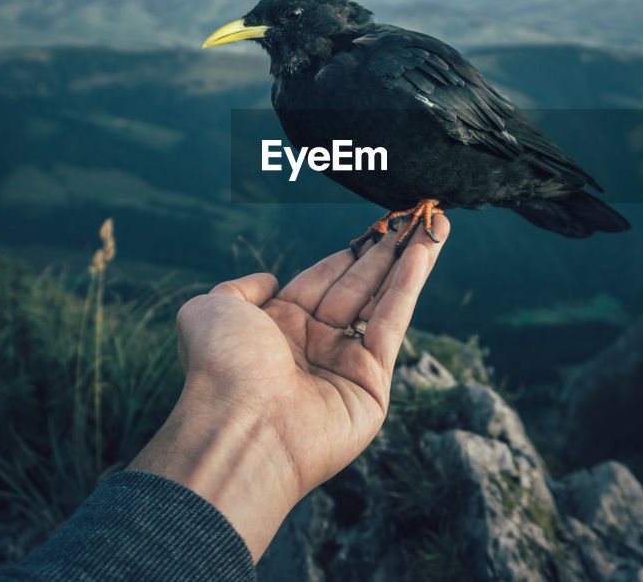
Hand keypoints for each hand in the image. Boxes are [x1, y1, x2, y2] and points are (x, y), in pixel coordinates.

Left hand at [128, 215, 449, 559]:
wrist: (238, 426)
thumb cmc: (220, 368)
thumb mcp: (210, 309)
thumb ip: (239, 287)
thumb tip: (270, 280)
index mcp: (276, 328)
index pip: (321, 278)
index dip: (350, 252)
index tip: (377, 225)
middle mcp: (311, 345)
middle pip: (357, 287)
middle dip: (385, 251)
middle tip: (413, 216)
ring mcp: (343, 365)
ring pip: (381, 301)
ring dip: (408, 261)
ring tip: (432, 224)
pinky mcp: (372, 384)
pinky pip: (392, 323)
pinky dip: (409, 285)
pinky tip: (424, 251)